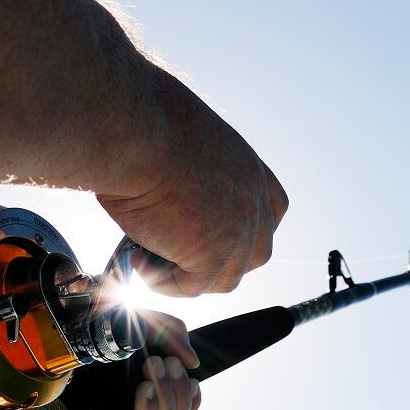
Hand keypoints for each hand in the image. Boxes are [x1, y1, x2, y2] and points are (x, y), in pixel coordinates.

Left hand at [72, 311, 201, 409]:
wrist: (56, 349)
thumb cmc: (97, 340)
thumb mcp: (140, 327)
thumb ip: (173, 335)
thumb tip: (193, 362)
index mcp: (148, 402)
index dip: (192, 396)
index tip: (187, 371)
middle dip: (178, 391)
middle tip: (166, 363)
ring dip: (166, 396)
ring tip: (152, 368)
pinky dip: (148, 409)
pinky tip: (145, 389)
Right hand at [94, 65, 287, 296]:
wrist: (136, 129)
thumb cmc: (145, 121)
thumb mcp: (188, 141)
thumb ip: (196, 173)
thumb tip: (173, 194)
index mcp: (250, 170)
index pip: (273, 212)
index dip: (249, 231)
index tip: (220, 235)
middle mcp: (253, 203)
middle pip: (255, 254)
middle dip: (221, 261)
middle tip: (178, 255)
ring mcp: (238, 234)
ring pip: (224, 278)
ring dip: (189, 276)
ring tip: (149, 258)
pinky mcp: (211, 257)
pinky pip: (191, 288)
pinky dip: (162, 282)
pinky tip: (138, 261)